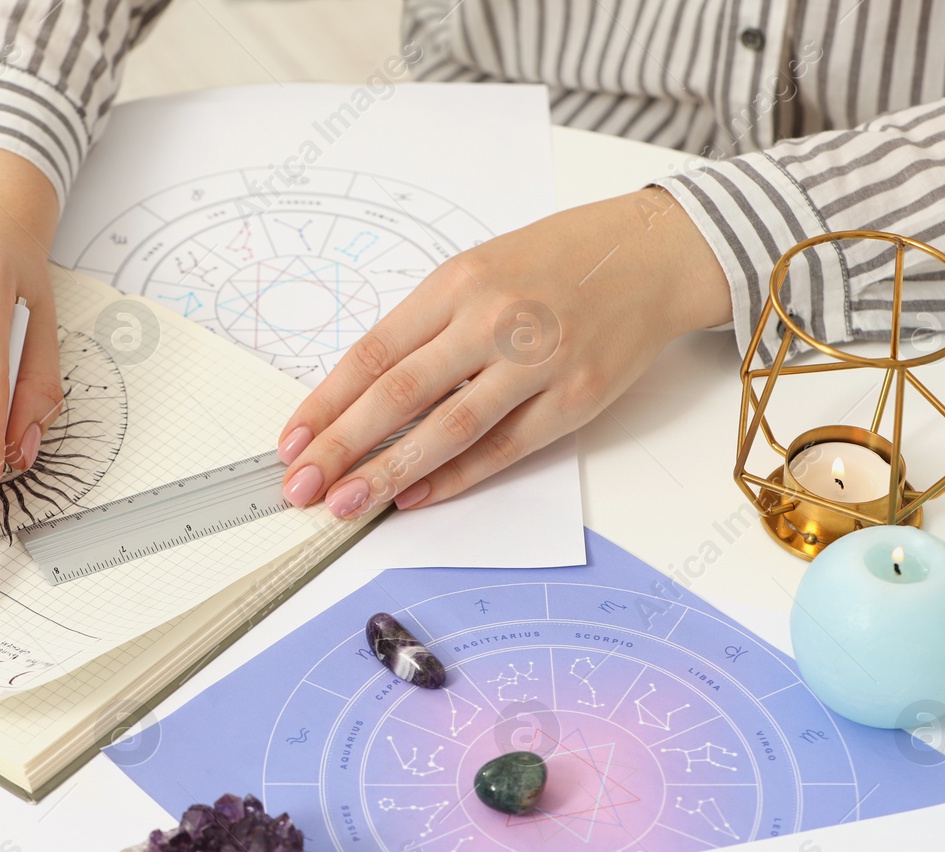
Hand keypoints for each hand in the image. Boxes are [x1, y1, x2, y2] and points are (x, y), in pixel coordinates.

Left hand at [274, 188, 731, 515]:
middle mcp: (493, 320)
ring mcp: (537, 362)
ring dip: (389, 472)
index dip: (327, 402)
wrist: (653, 254)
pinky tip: (415, 496)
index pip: (374, 353)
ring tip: (345, 504)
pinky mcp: (575, 399)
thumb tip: (365, 396)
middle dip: (341, 446)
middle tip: (300, 486)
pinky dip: (456, 477)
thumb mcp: (479, 268)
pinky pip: (504, 448)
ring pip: (449, 429)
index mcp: (457, 282)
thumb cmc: (558, 261)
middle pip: (399, 394)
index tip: (291, 441)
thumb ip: (428, 326)